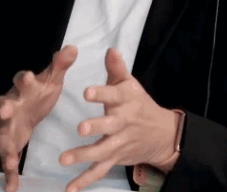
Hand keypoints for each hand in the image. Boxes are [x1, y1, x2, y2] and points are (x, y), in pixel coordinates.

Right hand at [0, 44, 78, 191]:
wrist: (17, 112)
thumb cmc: (35, 94)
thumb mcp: (50, 80)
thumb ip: (59, 66)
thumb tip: (73, 47)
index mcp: (22, 90)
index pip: (21, 80)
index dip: (24, 79)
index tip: (29, 77)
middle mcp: (10, 106)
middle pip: (4, 105)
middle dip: (4, 108)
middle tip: (6, 110)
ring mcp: (6, 127)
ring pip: (2, 135)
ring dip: (4, 145)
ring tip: (10, 157)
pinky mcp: (7, 144)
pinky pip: (6, 159)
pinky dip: (8, 173)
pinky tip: (11, 187)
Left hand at [59, 48, 179, 191]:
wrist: (162, 134)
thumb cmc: (139, 105)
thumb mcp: (131, 84)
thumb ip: (117, 69)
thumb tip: (109, 49)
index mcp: (125, 102)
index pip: (114, 95)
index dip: (101, 93)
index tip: (87, 91)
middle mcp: (123, 123)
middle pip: (109, 126)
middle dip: (96, 127)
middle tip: (80, 127)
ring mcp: (119, 143)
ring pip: (102, 151)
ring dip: (83, 156)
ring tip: (64, 159)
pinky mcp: (115, 159)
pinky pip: (99, 172)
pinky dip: (84, 182)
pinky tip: (69, 190)